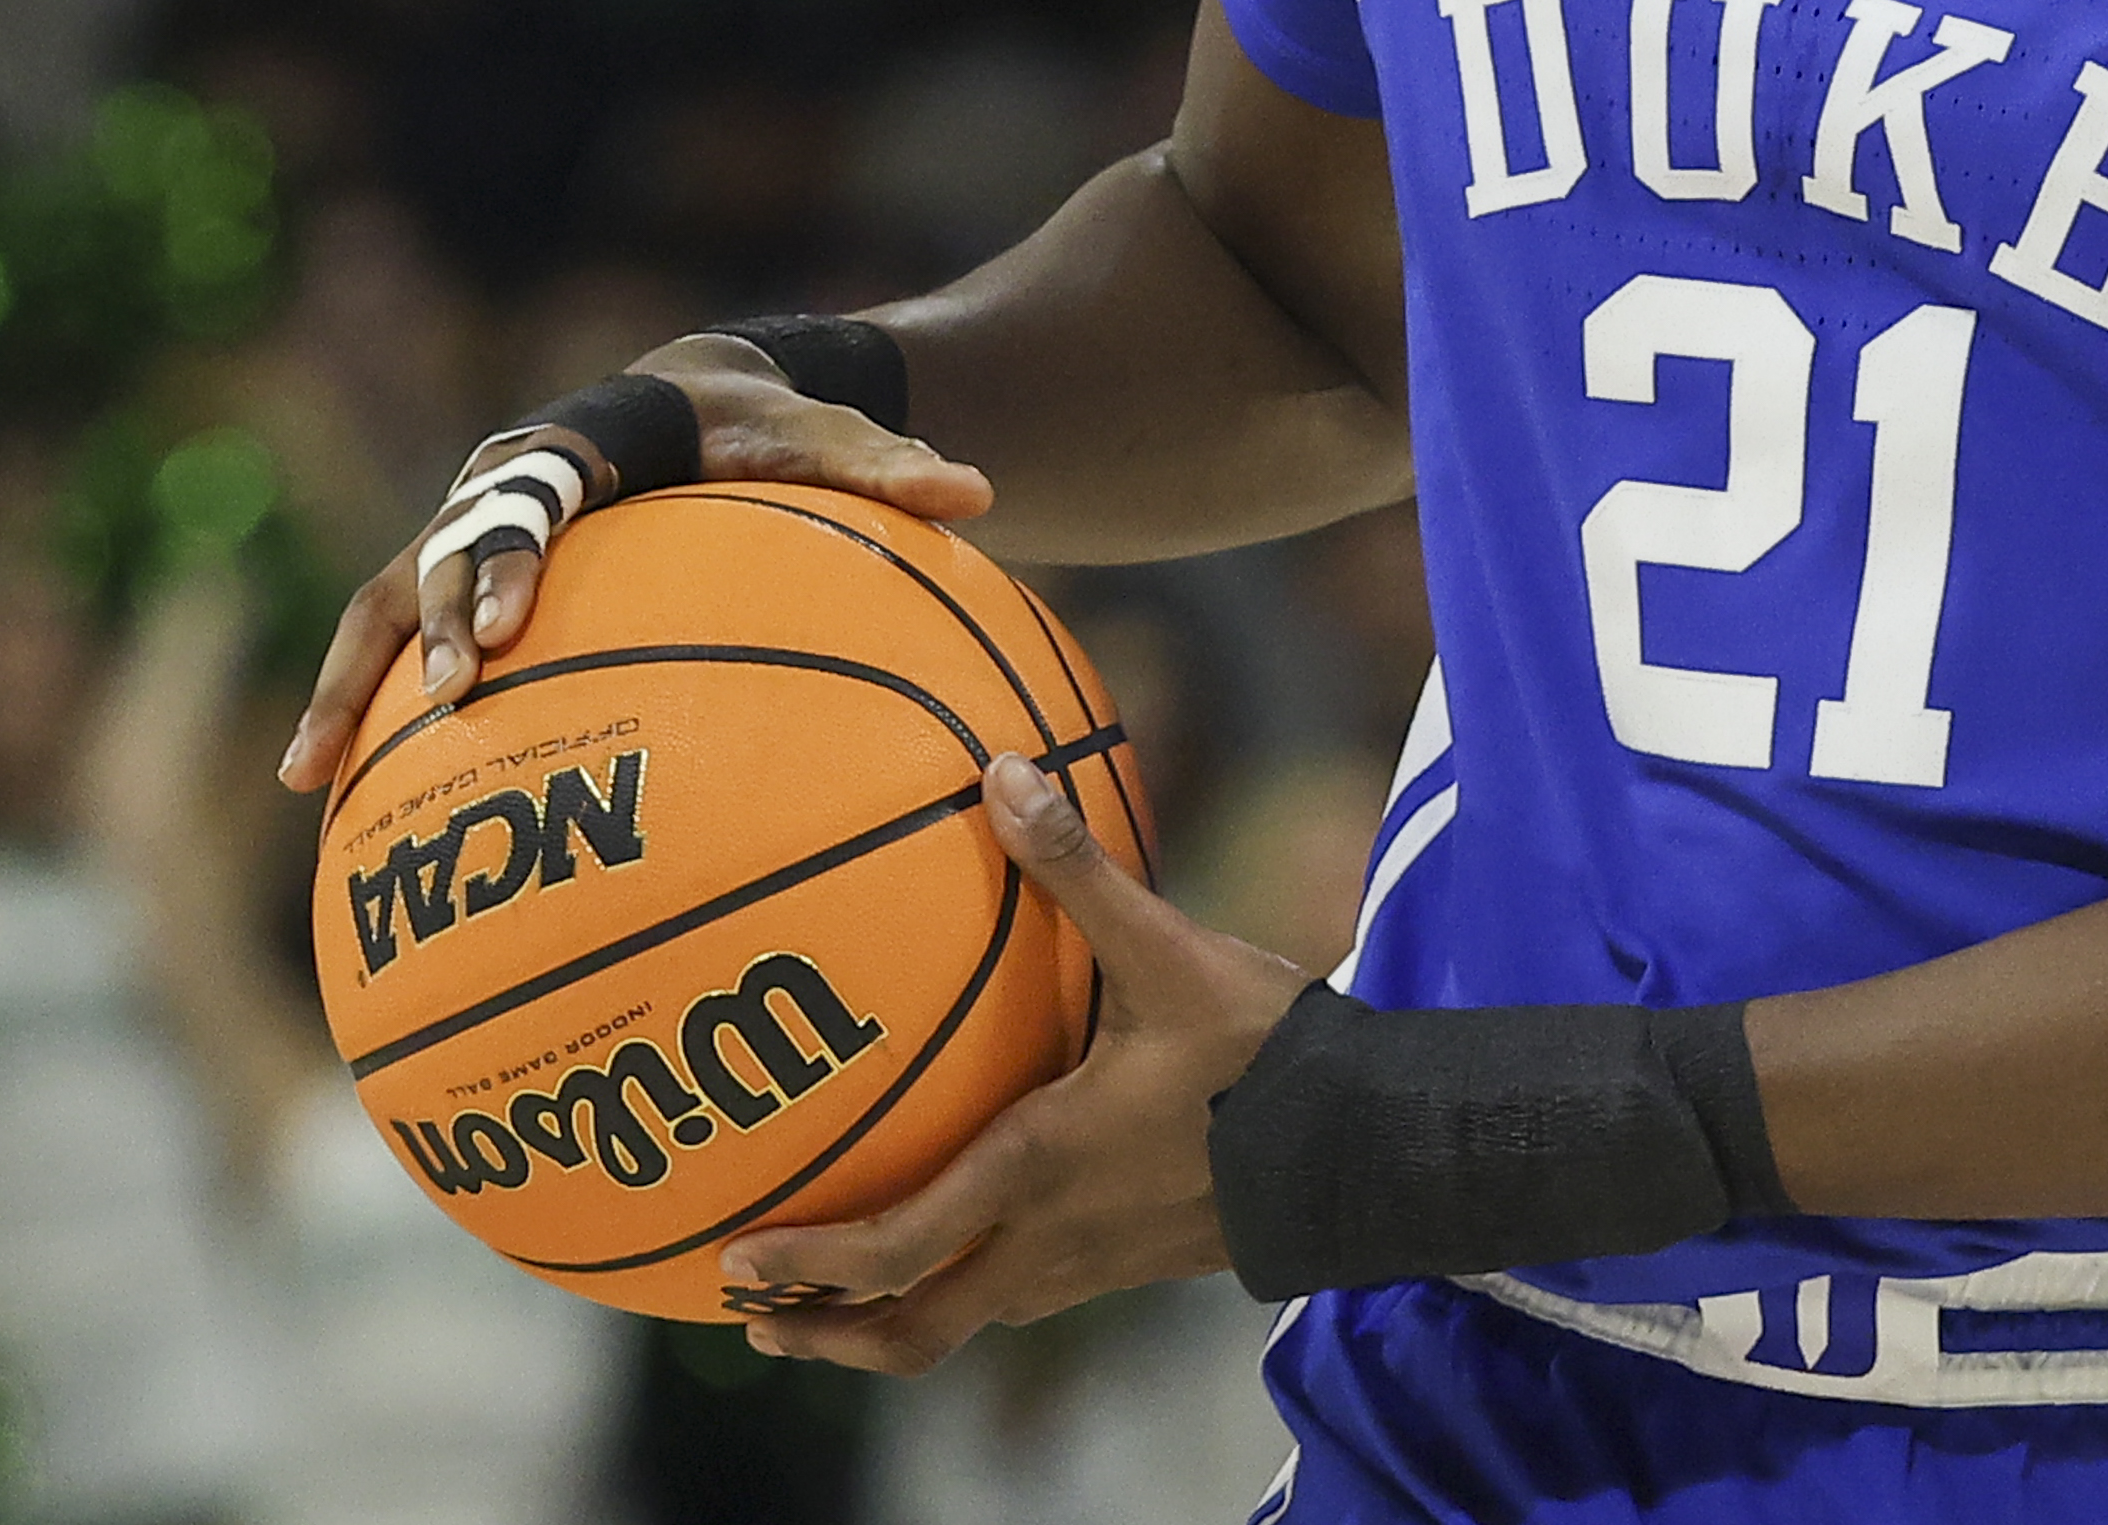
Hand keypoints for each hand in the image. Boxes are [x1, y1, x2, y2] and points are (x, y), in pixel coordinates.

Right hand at [275, 340, 993, 788]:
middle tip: (443, 696)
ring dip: (348, 681)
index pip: (530, 492)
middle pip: (441, 545)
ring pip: (382, 599)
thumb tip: (982, 494)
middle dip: (427, 618)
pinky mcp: (465, 579)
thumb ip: (891, 467)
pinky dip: (355, 709)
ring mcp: (470, 530)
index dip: (506, 553)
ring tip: (307, 774)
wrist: (701, 390)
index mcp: (578, 440)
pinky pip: (394, 642)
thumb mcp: (826, 435)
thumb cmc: (764, 423)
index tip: (505, 624)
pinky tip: (321, 799)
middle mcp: (502, 480)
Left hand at [716, 747, 1308, 1372]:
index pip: (897, 1252)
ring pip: (966, 1326)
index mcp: (1038, 1171)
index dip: (809, 1268)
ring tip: (833, 1296)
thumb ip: (1078, 869)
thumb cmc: (1266, 1055)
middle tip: (758, 1315)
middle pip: (916, 1334)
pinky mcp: (1130, 1264)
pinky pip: (1018, 1296)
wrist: (1371, 1145)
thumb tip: (1003, 772)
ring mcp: (1092, 1267)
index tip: (736, 1262)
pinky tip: (963, 1231)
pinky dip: (961, 1286)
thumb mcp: (1169, 952)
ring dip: (891, 1319)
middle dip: (829, 1334)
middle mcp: (1050, 1242)